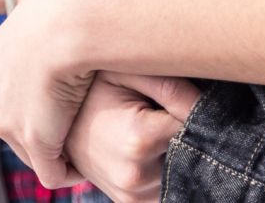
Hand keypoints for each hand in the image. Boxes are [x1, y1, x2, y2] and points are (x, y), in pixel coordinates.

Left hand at [0, 0, 95, 188]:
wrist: (66, 22)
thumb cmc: (61, 1)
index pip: (6, 96)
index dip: (34, 100)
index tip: (61, 94)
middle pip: (16, 126)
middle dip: (44, 127)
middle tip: (75, 118)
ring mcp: (7, 124)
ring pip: (34, 151)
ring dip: (58, 148)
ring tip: (86, 136)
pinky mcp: (34, 143)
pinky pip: (53, 173)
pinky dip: (70, 172)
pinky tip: (87, 161)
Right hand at [65, 72, 199, 201]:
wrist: (55, 121)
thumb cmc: (92, 88)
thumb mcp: (127, 73)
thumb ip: (171, 86)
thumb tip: (209, 107)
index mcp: (139, 138)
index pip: (195, 126)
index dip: (199, 110)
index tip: (189, 96)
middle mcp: (136, 175)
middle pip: (191, 153)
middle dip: (190, 133)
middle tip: (169, 112)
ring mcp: (132, 196)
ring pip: (181, 174)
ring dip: (180, 154)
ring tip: (157, 128)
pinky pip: (165, 190)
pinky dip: (168, 171)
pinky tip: (155, 149)